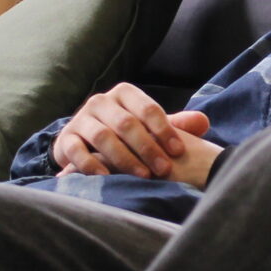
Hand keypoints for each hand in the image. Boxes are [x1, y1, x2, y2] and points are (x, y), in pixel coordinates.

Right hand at [53, 84, 207, 181]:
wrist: (84, 141)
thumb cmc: (125, 134)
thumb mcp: (149, 127)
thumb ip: (175, 125)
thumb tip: (204, 121)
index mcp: (124, 93)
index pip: (148, 108)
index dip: (164, 130)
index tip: (178, 152)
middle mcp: (101, 102)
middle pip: (126, 123)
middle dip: (147, 148)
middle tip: (164, 170)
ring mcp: (81, 119)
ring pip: (103, 136)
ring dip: (125, 158)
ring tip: (142, 177)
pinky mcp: (66, 139)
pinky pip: (77, 151)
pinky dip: (91, 165)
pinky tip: (107, 177)